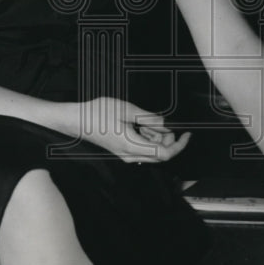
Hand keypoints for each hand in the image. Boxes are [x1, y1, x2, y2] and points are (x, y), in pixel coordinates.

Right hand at [76, 97, 190, 163]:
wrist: (77, 120)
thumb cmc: (96, 114)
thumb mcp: (127, 110)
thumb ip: (150, 118)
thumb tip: (166, 124)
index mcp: (132, 146)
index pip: (165, 154)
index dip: (179, 145)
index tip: (186, 134)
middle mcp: (130, 155)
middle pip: (160, 153)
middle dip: (167, 138)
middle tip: (161, 122)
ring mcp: (126, 154)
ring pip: (152, 151)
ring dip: (156, 136)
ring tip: (145, 120)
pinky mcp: (123, 151)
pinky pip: (142, 148)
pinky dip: (147, 137)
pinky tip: (140, 125)